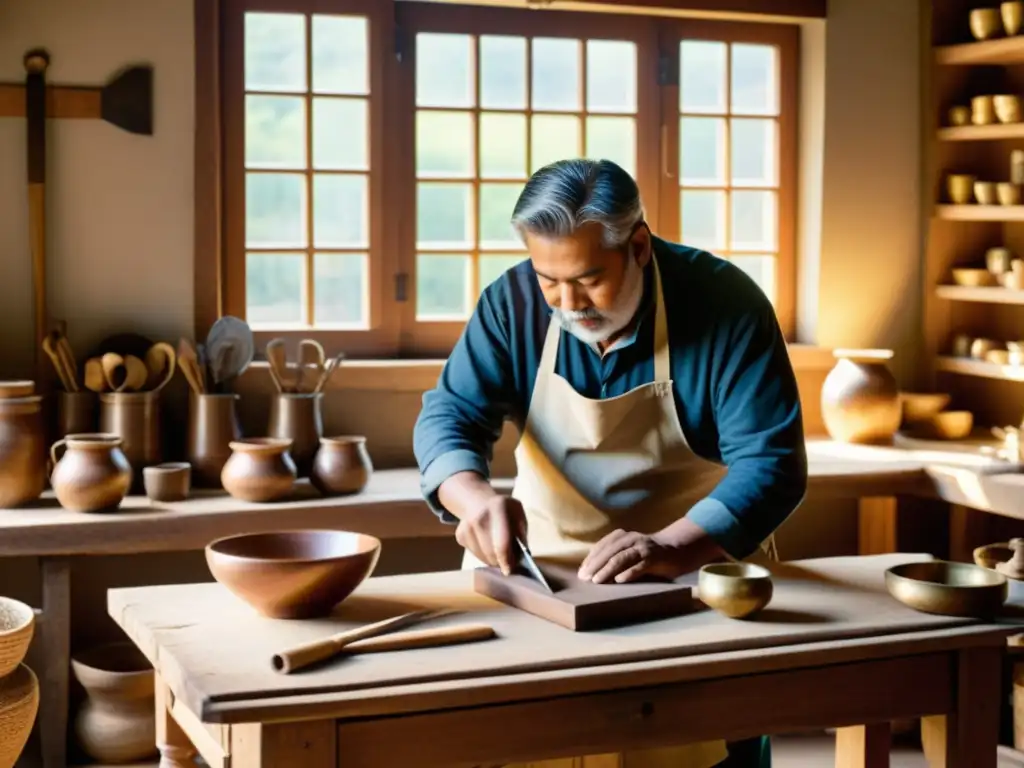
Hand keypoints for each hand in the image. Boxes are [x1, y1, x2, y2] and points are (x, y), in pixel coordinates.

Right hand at [454, 495, 527, 575]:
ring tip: (499, 552)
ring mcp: (466, 527)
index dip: (507, 560)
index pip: (501, 542)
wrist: (478, 502)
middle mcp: (479, 517)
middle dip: (501, 562)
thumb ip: (521, 535)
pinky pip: (475, 554)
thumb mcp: (518, 516)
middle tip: (509, 563)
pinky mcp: (460, 536)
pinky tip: (487, 545)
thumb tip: (521, 559)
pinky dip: (483, 555)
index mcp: (498, 507)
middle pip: (490, 552)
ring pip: (482, 556)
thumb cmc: (505, 512)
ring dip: (492, 560)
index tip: (510, 571)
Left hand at [578, 519, 723, 583]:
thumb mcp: (629, 553)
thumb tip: (592, 574)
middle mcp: (632, 539)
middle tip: (585, 578)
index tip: (581, 572)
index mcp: (623, 536)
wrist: (676, 549)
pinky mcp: (655, 557)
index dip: (591, 558)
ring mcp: (643, 547)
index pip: (602, 546)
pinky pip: (640, 565)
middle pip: (609, 551)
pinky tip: (620, 580)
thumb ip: (614, 558)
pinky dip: (629, 572)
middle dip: (595, 564)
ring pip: (622, 557)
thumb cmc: (648, 555)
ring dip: (608, 569)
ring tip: (597, 580)